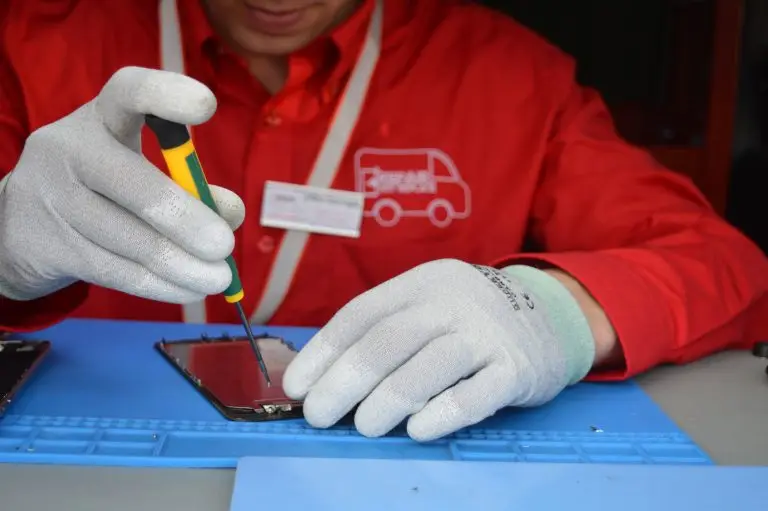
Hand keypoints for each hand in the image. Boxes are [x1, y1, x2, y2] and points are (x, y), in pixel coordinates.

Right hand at [0, 66, 243, 302]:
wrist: (23, 224)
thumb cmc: (105, 187)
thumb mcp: (144, 169)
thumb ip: (191, 185)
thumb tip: (231, 213)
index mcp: (101, 117)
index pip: (128, 92)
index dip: (165, 94)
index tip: (206, 105)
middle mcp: (70, 149)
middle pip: (135, 184)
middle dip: (186, 220)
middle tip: (224, 246)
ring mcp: (52, 198)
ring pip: (130, 238)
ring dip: (182, 265)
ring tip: (218, 278)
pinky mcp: (48, 245)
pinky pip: (116, 270)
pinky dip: (160, 284)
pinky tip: (189, 289)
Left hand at [283, 259, 595, 441]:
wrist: (552, 315)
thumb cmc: (471, 320)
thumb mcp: (431, 305)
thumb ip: (388, 332)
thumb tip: (327, 380)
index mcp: (421, 283)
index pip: (362, 314)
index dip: (324, 352)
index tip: (298, 386)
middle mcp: (451, 301)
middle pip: (387, 341)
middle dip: (344, 382)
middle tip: (320, 415)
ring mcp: (486, 333)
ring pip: (426, 368)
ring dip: (387, 402)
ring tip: (365, 426)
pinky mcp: (516, 368)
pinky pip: (473, 394)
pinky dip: (440, 414)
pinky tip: (417, 430)